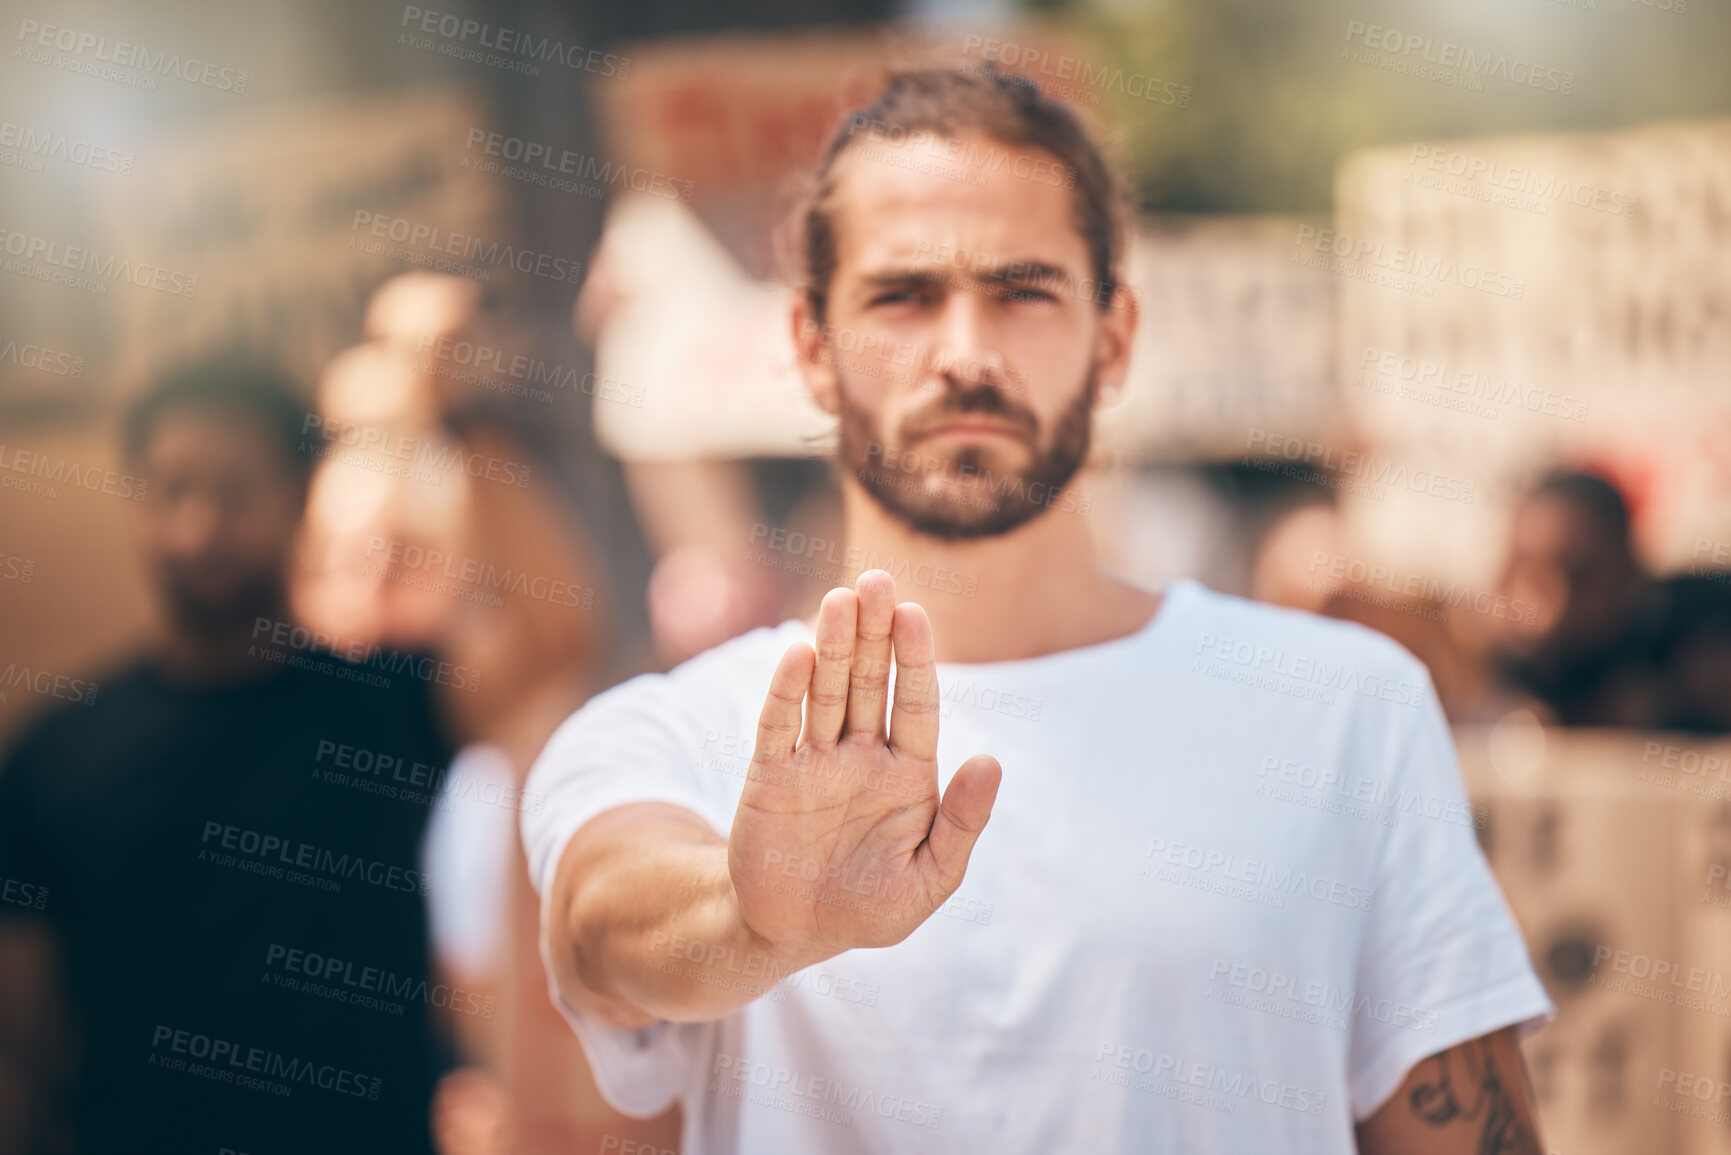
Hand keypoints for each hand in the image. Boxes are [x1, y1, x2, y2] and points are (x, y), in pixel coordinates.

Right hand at [728, 570, 1001, 968]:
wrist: (796, 933)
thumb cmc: (871, 907)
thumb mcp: (931, 877)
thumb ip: (963, 822)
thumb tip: (991, 761)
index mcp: (908, 771)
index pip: (916, 703)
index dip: (915, 659)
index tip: (915, 614)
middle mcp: (861, 754)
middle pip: (869, 682)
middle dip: (872, 633)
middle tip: (876, 580)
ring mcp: (814, 761)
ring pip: (826, 692)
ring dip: (831, 645)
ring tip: (839, 598)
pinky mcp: (770, 776)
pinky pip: (780, 726)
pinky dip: (788, 691)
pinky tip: (798, 654)